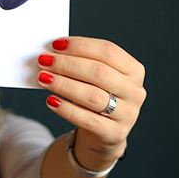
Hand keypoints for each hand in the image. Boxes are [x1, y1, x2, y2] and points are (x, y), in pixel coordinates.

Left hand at [37, 37, 145, 166]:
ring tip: (43, 78)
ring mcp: (128, 114)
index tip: (56, 45)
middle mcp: (135, 91)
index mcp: (133, 70)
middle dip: (67, 64)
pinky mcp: (115, 133)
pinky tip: (51, 101)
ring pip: (92, 95)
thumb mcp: (94, 78)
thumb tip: (52, 53)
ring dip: (63, 84)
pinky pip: (87, 120)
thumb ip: (80, 63)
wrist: (101, 133)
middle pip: (99, 72)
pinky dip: (66, 109)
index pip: (108, 51)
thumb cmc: (95, 96)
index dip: (80, 46)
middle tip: (44, 61)